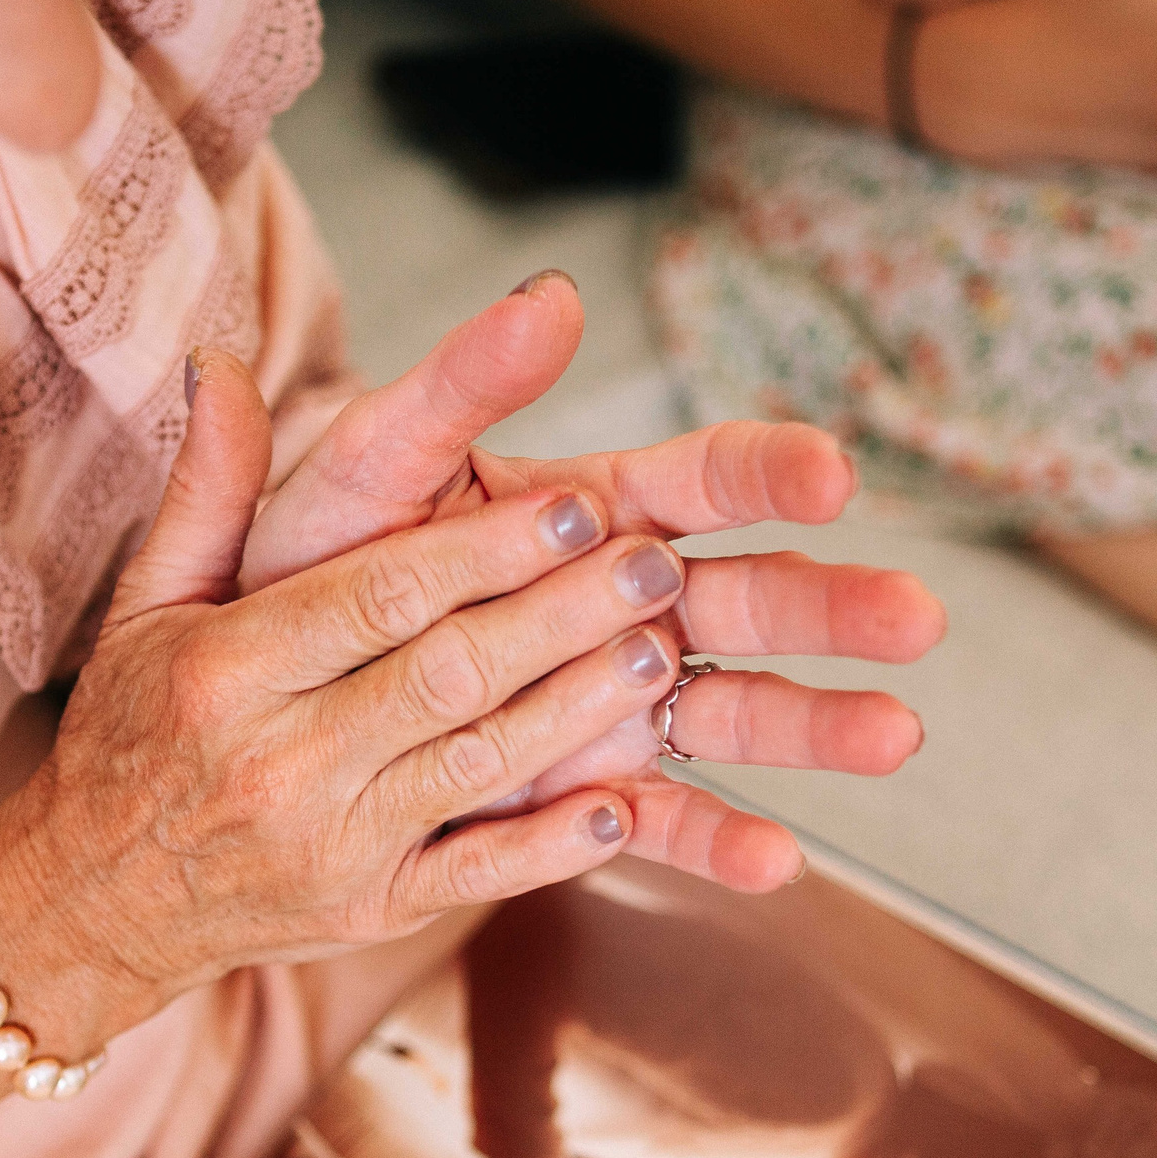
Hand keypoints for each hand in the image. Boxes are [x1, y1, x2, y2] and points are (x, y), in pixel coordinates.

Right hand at [8, 350, 699, 1015]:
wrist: (102, 902)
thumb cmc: (135, 732)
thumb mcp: (148, 604)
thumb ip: (209, 490)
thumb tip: (224, 364)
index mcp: (228, 668)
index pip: (375, 597)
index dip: (483, 550)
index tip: (575, 504)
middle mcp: (278, 759)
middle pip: (444, 676)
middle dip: (559, 617)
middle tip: (655, 563)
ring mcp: (331, 845)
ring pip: (475, 768)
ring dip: (577, 712)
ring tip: (661, 653)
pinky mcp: (370, 910)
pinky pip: (475, 875)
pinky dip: (551, 845)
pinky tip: (623, 800)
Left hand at [243, 275, 945, 891]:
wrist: (243, 694)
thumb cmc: (307, 559)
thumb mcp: (366, 465)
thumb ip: (455, 386)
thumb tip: (551, 295)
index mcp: (584, 511)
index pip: (702, 481)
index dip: (769, 476)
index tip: (831, 476)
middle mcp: (621, 605)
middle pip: (751, 596)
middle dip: (834, 604)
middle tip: (914, 616)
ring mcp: (612, 704)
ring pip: (736, 709)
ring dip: (817, 723)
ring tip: (897, 733)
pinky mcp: (582, 793)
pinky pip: (660, 820)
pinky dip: (716, 841)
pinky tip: (778, 862)